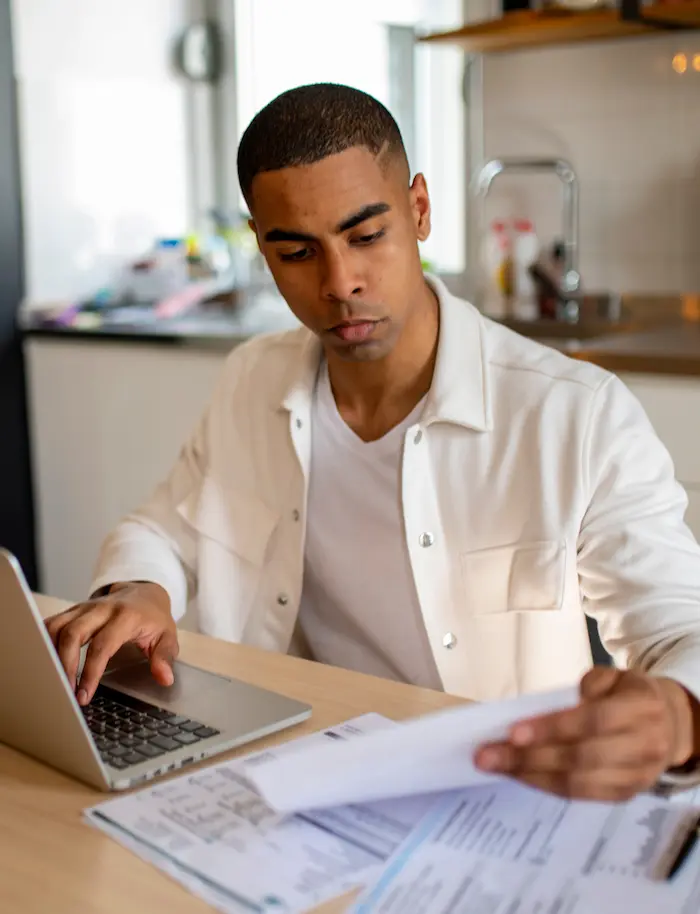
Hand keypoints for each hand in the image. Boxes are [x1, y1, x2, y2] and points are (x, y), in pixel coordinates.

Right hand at [45, 581, 178, 705]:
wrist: (144, 592)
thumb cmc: (153, 618)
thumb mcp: (167, 635)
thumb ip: (165, 657)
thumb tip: (164, 678)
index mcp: (126, 616)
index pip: (102, 645)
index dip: (91, 672)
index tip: (84, 695)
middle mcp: (101, 609)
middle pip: (72, 633)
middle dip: (65, 665)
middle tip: (65, 692)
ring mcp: (84, 608)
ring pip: (57, 627)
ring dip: (50, 654)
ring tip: (54, 682)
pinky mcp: (73, 610)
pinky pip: (52, 623)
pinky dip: (44, 642)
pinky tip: (46, 663)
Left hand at [474, 667, 696, 802]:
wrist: (669, 726)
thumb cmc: (629, 696)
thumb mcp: (614, 676)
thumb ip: (589, 685)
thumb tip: (553, 707)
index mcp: (641, 708)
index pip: (592, 721)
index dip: (552, 728)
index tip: (512, 732)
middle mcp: (643, 746)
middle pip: (580, 757)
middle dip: (529, 758)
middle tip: (488, 754)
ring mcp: (636, 776)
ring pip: (578, 783)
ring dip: (532, 776)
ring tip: (496, 766)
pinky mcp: (625, 795)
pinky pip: (581, 796)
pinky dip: (547, 786)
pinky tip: (521, 776)